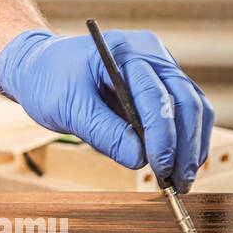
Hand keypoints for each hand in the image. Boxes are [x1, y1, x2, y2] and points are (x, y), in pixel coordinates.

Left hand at [0, 28, 214, 192]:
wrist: (39, 67)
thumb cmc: (47, 80)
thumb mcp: (66, 108)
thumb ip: (103, 132)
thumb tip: (139, 161)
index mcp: (124, 50)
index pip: (156, 94)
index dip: (163, 135)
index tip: (161, 168)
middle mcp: (150, 54)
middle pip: (186, 99)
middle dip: (186, 144)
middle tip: (179, 182)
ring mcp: (158, 68)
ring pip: (193, 107)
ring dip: (192, 145)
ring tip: (181, 181)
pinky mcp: (160, 86)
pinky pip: (182, 113)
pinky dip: (184, 140)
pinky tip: (177, 166)